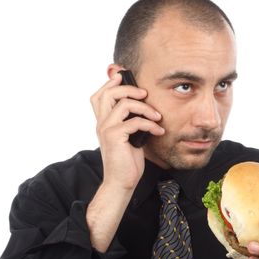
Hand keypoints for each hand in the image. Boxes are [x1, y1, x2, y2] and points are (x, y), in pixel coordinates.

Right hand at [90, 72, 164, 190]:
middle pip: (108, 93)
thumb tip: (144, 106)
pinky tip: (158, 131)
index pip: (99, 95)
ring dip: (146, 108)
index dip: (110, 82)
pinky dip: (150, 124)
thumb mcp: (130, 136)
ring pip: (124, 104)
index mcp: (103, 121)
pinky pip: (135, 122)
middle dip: (130, 89)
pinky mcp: (114, 137)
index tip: (126, 76)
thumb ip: (131, 120)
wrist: (122, 182)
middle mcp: (101, 123)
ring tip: (157, 117)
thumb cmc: (127, 160)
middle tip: (145, 95)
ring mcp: (106, 129)